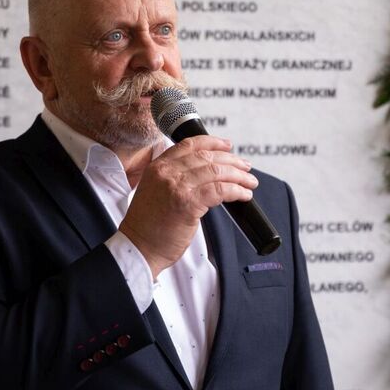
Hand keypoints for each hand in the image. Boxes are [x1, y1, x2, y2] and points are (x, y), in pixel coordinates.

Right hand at [119, 136, 256, 279]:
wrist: (139, 246)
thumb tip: (204, 172)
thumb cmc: (148, 225)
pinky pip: (220, 191)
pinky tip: (244, 195)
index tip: (227, 145)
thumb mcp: (154, 190)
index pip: (189, 145)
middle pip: (207, 157)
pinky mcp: (188, 203)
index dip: (212, 142)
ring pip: (217, 172)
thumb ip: (173, 177)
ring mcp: (177, 186)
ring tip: (250, 182)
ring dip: (238, 176)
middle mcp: (166, 172)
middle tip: (245, 167)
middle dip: (231, 160)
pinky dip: (236, 191)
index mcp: (158, 166)